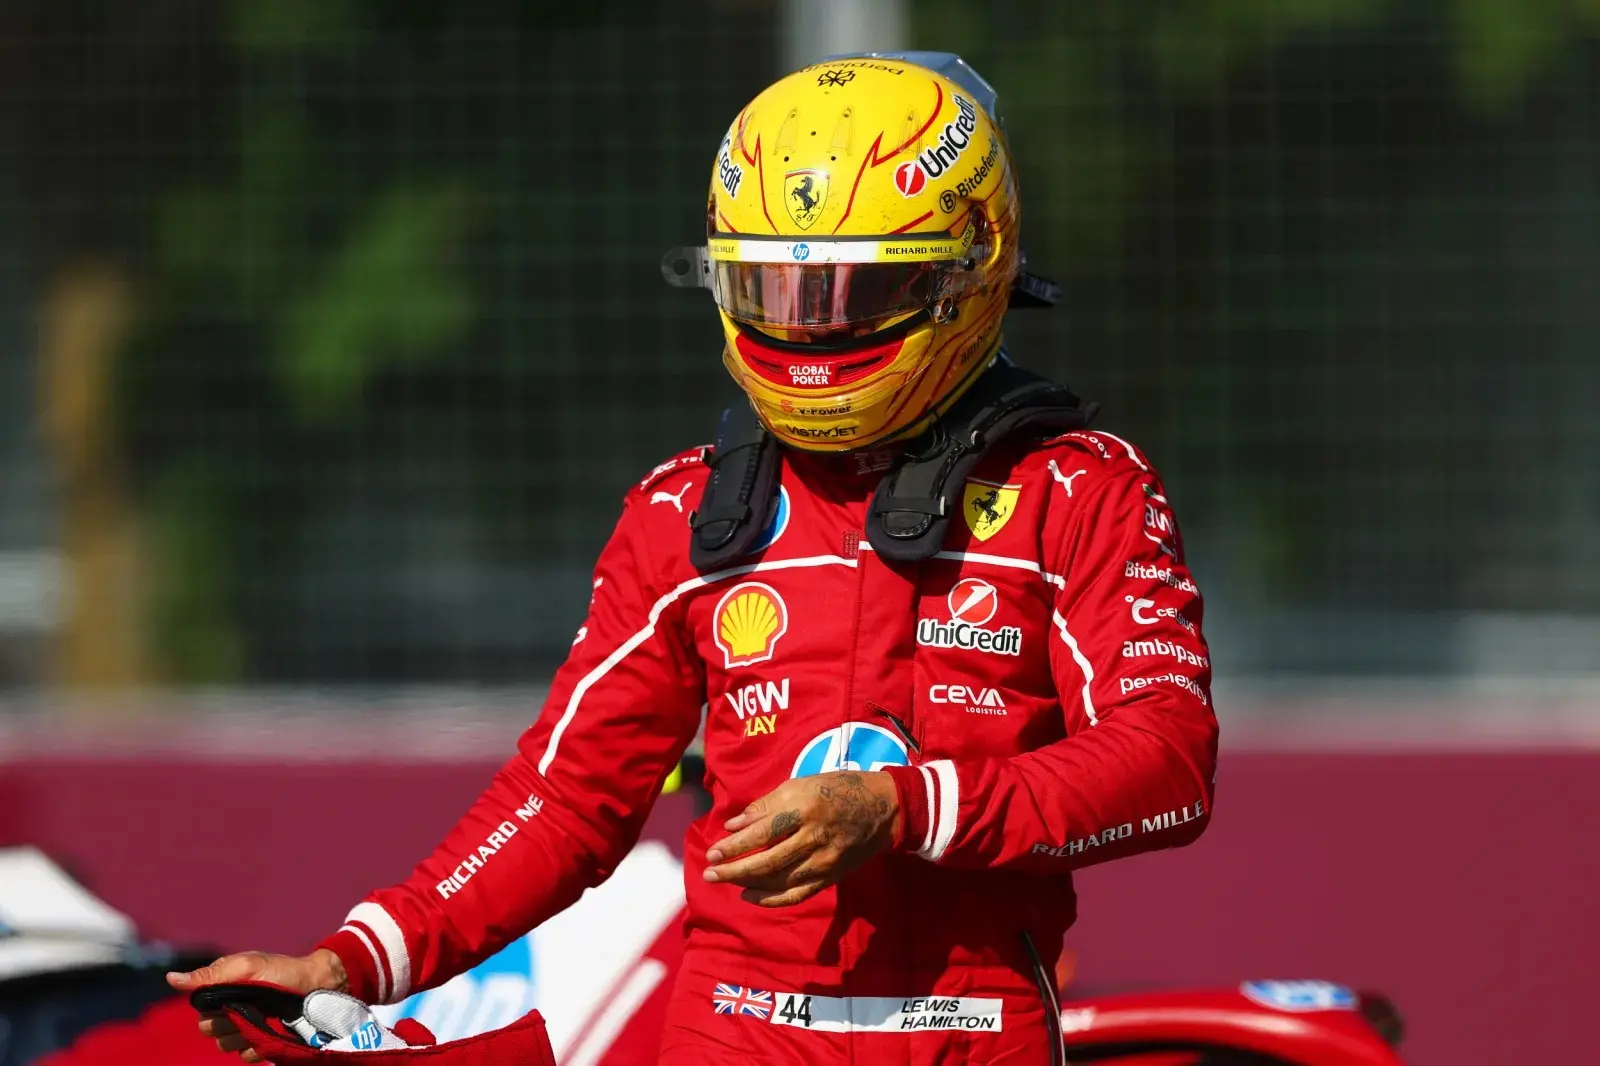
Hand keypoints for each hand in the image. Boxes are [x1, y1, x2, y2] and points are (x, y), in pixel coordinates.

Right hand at [166, 948, 345, 1061]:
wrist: (316, 984)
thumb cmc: (281, 971)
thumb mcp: (247, 967)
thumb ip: (210, 976)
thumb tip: (171, 978)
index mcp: (222, 993)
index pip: (200, 1013)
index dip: (214, 1008)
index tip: (231, 1000)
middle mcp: (230, 1013)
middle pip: (209, 1031)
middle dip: (228, 1021)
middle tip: (250, 1008)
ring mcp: (245, 1030)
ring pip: (225, 1046)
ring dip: (243, 1034)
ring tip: (263, 1019)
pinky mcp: (261, 1044)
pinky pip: (246, 1056)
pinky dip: (257, 1047)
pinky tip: (270, 1033)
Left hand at [703, 770, 899, 906]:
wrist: (883, 808)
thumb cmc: (837, 789)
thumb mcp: (801, 784)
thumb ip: (766, 805)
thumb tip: (733, 825)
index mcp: (805, 808)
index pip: (763, 832)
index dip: (735, 845)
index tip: (712, 851)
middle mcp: (814, 838)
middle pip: (767, 861)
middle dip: (734, 869)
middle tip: (710, 872)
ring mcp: (823, 861)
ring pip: (779, 881)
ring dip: (747, 883)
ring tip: (723, 880)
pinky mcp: (830, 877)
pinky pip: (797, 895)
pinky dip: (770, 900)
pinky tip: (749, 896)